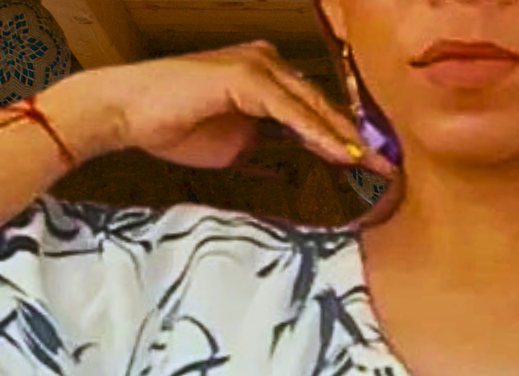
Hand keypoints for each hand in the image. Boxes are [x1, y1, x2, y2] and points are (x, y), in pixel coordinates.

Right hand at [56, 41, 396, 175]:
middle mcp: (266, 64)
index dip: (345, 138)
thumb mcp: (236, 144)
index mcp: (267, 78)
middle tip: (388, 166)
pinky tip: (338, 153)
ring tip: (371, 163)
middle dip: (355, 137)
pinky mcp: (243, 76)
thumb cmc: (175, 127)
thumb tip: (294, 164)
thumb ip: (269, 147)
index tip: (372, 168)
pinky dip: (315, 131)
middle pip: (322, 104)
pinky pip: (289, 109)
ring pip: (311, 105)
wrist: (130, 113)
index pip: (315, 110)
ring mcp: (256, 66)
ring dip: (343, 136)